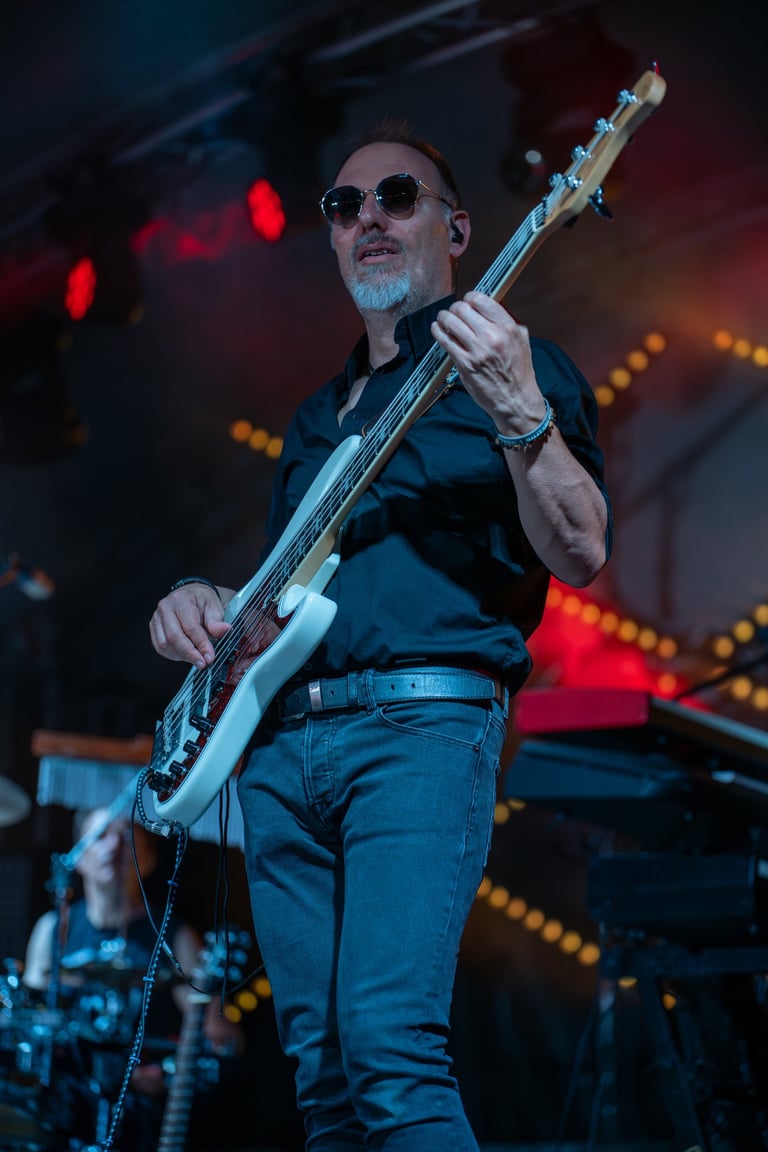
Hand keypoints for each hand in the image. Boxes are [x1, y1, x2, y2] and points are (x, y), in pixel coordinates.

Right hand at [149, 584, 231, 669]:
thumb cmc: (202, 602)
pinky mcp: (154, 627)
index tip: (210, 657)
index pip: (190, 627)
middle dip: (190, 654)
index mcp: (181, 600)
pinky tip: (185, 655)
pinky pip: (160, 647)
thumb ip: (217, 622)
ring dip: (181, 655)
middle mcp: (165, 607)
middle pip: (174, 637)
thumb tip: (225, 630)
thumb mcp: (214, 608)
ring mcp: (157, 618)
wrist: (191, 595)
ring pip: (165, 644)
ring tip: (196, 657)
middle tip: (203, 663)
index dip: (201, 644)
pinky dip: (173, 654)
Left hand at [431, 291, 546, 433]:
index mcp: (508, 327)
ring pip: (451, 322)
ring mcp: (477, 350)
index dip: (470, 298)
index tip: (467, 302)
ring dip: (444, 318)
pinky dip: (438, 332)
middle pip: (462, 308)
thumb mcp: (521, 341)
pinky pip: (445, 341)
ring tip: (443, 319)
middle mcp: (492, 336)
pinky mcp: (464, 364)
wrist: (516, 401)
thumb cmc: (519, 373)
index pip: (481, 299)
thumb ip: (506, 322)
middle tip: (453, 312)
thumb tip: (489, 308)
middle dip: (455, 308)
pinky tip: (438, 330)